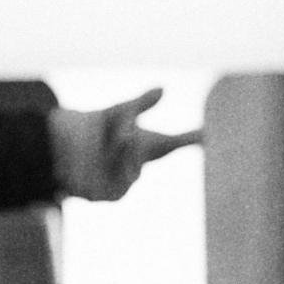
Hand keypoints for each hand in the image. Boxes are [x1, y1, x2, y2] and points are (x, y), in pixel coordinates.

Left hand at [48, 92, 200, 202]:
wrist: (66, 150)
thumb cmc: (100, 128)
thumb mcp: (119, 112)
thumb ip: (141, 103)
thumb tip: (163, 89)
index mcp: (151, 144)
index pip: (182, 140)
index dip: (200, 139)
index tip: (217, 136)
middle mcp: (143, 164)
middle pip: (137, 150)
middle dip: (123, 139)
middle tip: (114, 135)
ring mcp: (128, 182)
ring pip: (122, 168)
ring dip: (107, 156)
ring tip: (97, 150)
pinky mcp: (111, 195)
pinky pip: (109, 183)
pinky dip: (96, 172)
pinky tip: (88, 167)